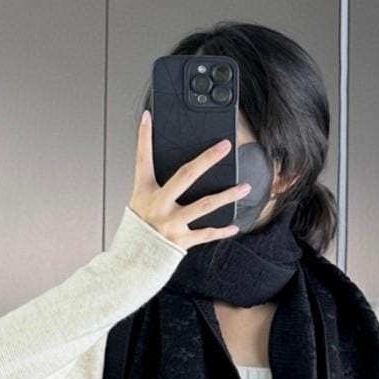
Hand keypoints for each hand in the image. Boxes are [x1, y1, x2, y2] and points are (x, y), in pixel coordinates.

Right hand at [128, 107, 250, 251]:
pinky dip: (221, 230)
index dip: (144, 137)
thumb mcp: (140, 201)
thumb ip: (156, 185)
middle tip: (224, 147)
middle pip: (186, 176)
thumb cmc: (139, 228)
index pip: (142, 159)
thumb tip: (180, 169)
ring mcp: (171, 223)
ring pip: (205, 206)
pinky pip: (206, 233)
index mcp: (145, 191)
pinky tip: (234, 225)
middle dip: (207, 160)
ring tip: (245, 187)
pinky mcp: (181, 241)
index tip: (148, 117)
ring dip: (227, 196)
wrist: (133, 260)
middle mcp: (159, 205)